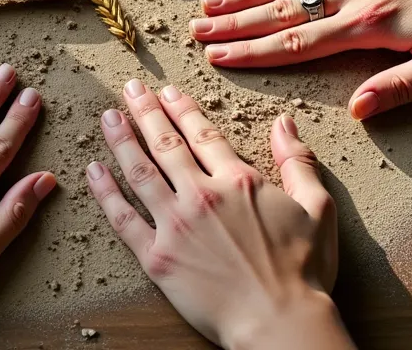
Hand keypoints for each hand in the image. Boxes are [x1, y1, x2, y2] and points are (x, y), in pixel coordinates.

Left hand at [88, 81, 349, 349]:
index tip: (167, 92)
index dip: (182, 109)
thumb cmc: (305, 272)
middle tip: (130, 89)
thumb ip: (298, 162)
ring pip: (140, 172)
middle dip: (145, 112)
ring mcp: (175, 225)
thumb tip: (284, 124)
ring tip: (108, 118)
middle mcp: (201, 195)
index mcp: (239, 181)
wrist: (280, 323)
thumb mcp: (318, 209)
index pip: (202, 134)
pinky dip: (105, 192)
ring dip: (121, 141)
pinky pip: (123, 218)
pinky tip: (93, 171)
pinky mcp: (157, 258)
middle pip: (165, 144)